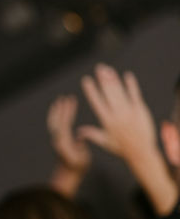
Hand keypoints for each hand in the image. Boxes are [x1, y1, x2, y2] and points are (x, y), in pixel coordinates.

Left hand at [47, 95, 90, 172]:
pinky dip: (56, 116)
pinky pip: (55, 125)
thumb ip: (80, 147)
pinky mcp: (57, 140)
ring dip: (56, 111)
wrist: (67, 175)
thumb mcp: (82, 158)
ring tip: (59, 100)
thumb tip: (79, 136)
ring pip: (54, 122)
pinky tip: (59, 111)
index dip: (67, 111)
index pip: (64, 123)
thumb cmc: (77, 167)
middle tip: (64, 97)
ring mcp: (56, 139)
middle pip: (57, 120)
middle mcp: (57, 140)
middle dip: (61, 109)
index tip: (70, 101)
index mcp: (64, 142)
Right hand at [79, 64, 177, 215]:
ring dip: (114, 79)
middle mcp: (117, 114)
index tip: (86, 80)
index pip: (97, 102)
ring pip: (120, 92)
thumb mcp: (104, 142)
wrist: (141, 151)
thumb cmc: (121, 148)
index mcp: (107, 120)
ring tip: (108, 69)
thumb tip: (77, 133)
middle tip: (99, 68)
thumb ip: (91, 134)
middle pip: (109, 93)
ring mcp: (129, 110)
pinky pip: (135, 94)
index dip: (91, 90)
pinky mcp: (140, 109)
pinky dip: (131, 85)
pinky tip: (127, 76)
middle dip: (103, 79)